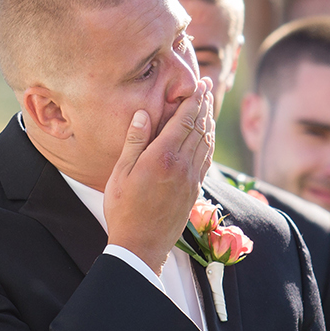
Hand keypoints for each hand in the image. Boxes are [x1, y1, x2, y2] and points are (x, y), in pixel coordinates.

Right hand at [103, 79, 213, 269]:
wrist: (141, 245)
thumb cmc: (123, 209)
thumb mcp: (121, 173)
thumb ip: (135, 142)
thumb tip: (144, 113)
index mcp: (163, 157)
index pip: (185, 120)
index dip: (194, 100)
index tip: (199, 84)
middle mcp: (182, 166)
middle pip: (199, 128)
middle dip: (204, 105)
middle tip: (207, 87)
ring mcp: (191, 179)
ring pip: (206, 143)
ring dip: (208, 122)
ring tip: (208, 107)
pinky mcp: (194, 191)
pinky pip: (206, 160)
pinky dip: (209, 143)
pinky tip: (207, 138)